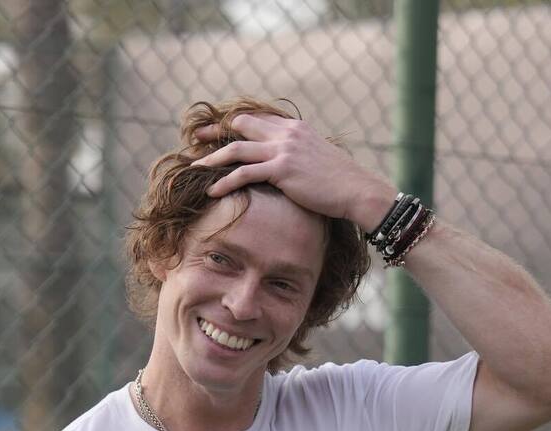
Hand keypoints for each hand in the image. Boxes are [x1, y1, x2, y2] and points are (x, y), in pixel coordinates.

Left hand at [190, 113, 396, 227]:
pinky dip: (225, 181)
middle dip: (216, 132)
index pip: (257, 119)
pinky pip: (245, 173)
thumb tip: (285, 167)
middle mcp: (286, 133)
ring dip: (212, 159)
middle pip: (242, 126)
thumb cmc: (339, 182)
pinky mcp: (282, 169)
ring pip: (237, 149)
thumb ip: (298, 155)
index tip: (215, 131)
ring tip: (195, 168)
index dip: (234, 124)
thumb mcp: (316, 160)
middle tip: (196, 142)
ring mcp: (284, 149)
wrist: (356, 189)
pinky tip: (212, 191)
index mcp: (294, 128)